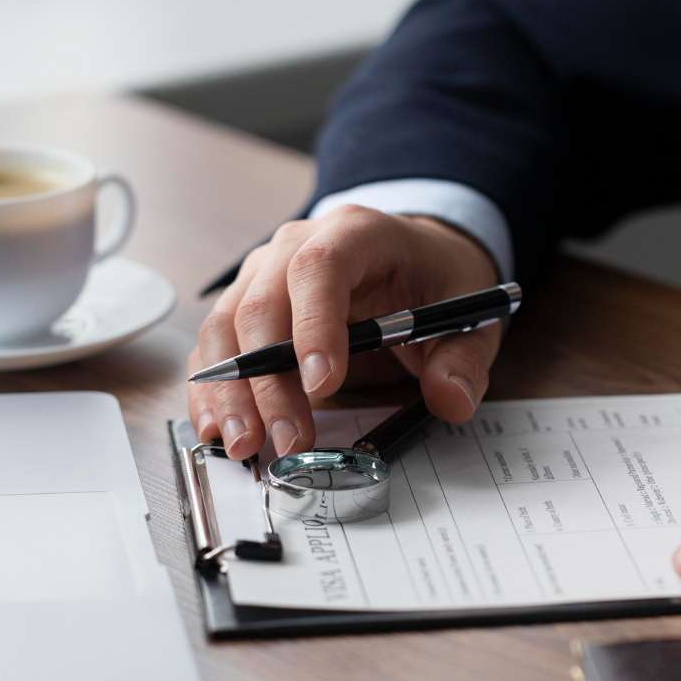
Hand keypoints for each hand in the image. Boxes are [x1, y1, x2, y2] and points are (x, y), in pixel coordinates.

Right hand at [187, 206, 501, 458]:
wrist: (412, 255)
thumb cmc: (433, 278)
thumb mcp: (468, 313)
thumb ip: (464, 359)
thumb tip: (451, 400)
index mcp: (355, 233)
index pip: (320, 268)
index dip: (314, 325)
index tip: (322, 384)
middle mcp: (294, 246)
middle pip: (263, 306)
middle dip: (269, 382)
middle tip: (287, 441)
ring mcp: (263, 275)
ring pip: (227, 327)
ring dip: (229, 392)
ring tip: (242, 446)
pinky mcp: (246, 306)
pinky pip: (217, 346)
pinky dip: (212, 389)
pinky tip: (216, 429)